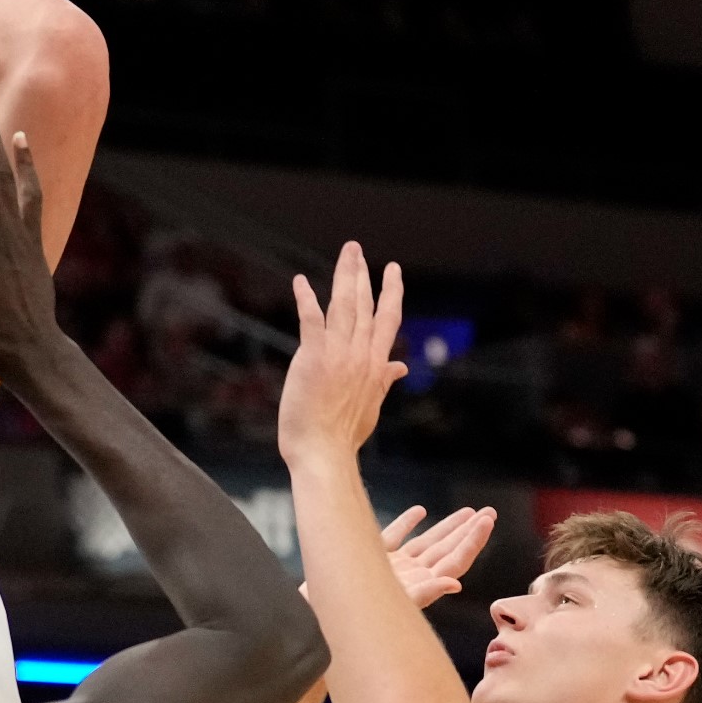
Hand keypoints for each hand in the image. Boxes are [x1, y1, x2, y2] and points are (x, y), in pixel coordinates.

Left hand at [278, 242, 406, 467]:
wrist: (323, 452)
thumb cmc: (342, 435)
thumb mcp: (371, 406)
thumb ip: (384, 380)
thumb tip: (400, 366)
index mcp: (376, 365)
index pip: (388, 320)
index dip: (391, 293)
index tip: (393, 271)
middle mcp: (361, 354)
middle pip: (365, 305)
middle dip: (363, 274)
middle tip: (357, 250)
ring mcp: (339, 354)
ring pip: (345, 305)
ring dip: (345, 276)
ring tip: (346, 253)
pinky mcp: (314, 357)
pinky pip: (311, 320)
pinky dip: (307, 299)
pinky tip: (301, 282)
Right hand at [298, 506, 493, 607]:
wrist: (314, 620)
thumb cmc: (349, 619)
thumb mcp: (386, 605)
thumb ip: (422, 594)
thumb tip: (455, 583)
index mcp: (418, 585)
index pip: (454, 560)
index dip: (473, 541)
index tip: (487, 520)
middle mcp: (409, 577)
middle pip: (445, 551)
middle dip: (467, 532)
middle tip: (488, 513)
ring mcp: (391, 570)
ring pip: (424, 544)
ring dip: (444, 528)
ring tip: (466, 513)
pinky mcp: (371, 562)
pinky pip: (394, 539)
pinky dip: (408, 525)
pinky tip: (419, 512)